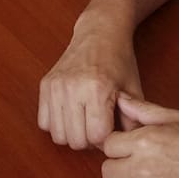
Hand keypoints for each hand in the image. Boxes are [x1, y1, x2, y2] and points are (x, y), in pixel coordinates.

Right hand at [38, 14, 142, 148]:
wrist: (99, 32)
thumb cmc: (119, 60)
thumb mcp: (134, 90)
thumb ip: (134, 121)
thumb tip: (127, 145)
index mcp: (98, 89)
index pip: (97, 137)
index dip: (107, 139)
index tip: (112, 127)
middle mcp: (73, 87)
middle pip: (76, 140)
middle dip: (90, 140)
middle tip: (99, 125)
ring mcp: (56, 86)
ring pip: (58, 136)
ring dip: (73, 134)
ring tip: (85, 121)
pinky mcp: (45, 85)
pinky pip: (44, 123)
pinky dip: (57, 125)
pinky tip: (71, 115)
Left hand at [101, 96, 178, 177]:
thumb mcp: (175, 118)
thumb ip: (142, 110)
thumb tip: (118, 99)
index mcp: (145, 141)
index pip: (108, 145)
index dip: (119, 146)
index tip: (131, 149)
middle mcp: (144, 168)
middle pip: (108, 172)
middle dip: (120, 168)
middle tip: (138, 167)